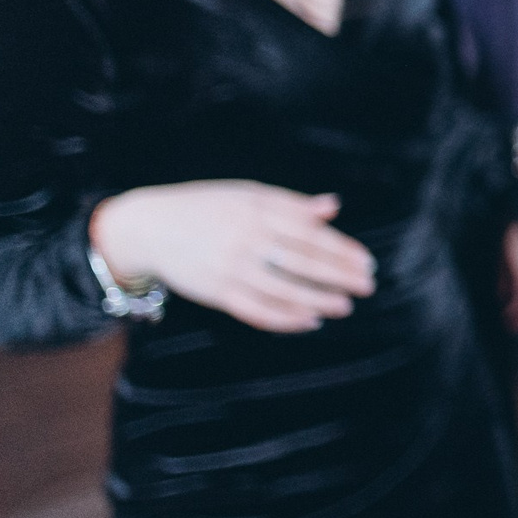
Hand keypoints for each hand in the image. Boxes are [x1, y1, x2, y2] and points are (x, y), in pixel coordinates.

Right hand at [89, 181, 374, 333]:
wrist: (148, 227)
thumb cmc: (206, 207)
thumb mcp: (247, 195)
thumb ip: (291, 204)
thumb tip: (333, 207)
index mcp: (257, 211)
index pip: (309, 233)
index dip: (342, 249)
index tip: (367, 262)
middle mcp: (246, 239)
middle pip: (302, 261)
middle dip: (339, 275)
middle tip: (368, 285)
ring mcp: (230, 268)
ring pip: (283, 289)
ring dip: (318, 300)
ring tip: (345, 306)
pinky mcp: (216, 292)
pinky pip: (256, 311)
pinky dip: (285, 319)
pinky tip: (310, 321)